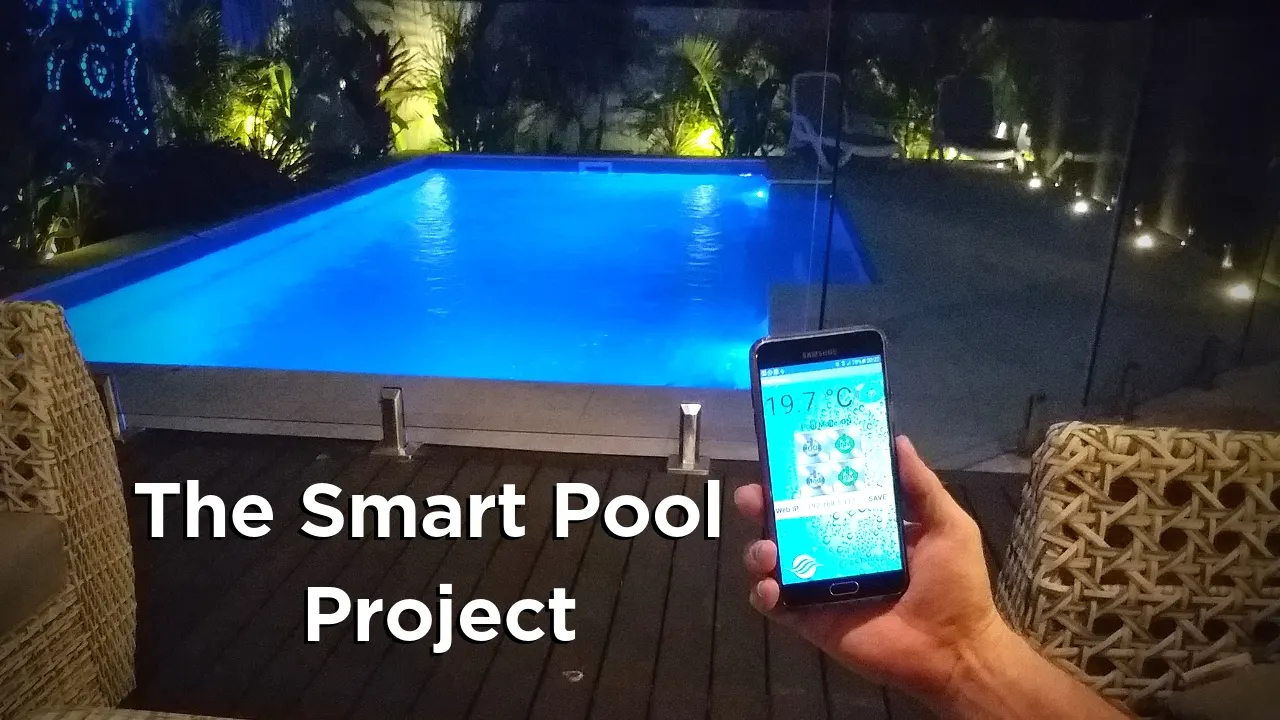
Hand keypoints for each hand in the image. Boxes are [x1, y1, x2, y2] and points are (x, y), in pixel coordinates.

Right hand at [735, 435, 1005, 702]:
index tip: (783, 459)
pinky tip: (769, 587)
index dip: (800, 479)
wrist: (954, 650)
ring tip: (768, 551)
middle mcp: (836, 554)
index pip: (823, 496)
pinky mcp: (811, 620)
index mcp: (864, 529)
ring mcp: (820, 588)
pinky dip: (762, 593)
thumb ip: (921, 486)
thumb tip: (898, 440)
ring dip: (759, 550)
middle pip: (787, 524)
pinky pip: (775, 604)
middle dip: (763, 507)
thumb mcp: (948, 526)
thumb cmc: (955, 586)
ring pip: (773, 561)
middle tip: (752, 496)